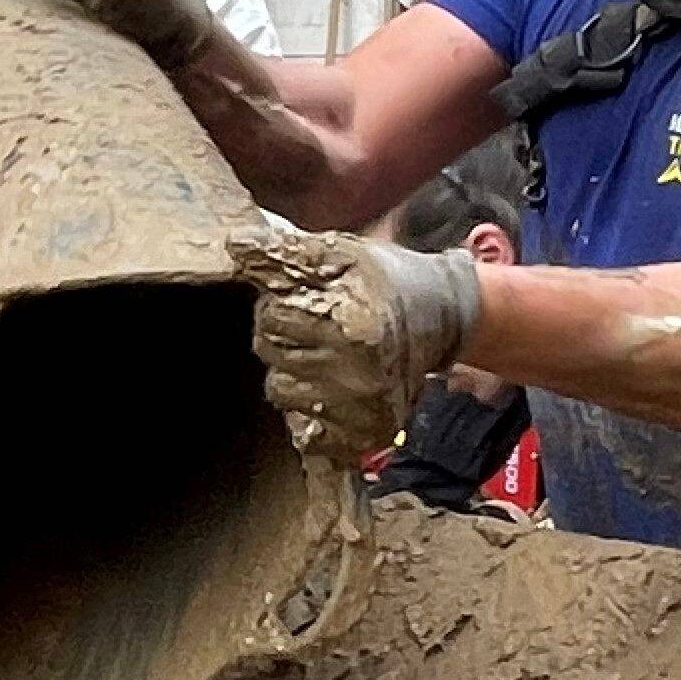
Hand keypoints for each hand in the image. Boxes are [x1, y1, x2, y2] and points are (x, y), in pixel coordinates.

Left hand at [230, 222, 484, 464]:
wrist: (444, 316)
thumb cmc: (388, 280)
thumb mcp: (343, 253)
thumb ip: (286, 252)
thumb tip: (236, 246)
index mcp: (349, 326)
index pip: (272, 320)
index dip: (279, 306)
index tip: (302, 302)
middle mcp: (354, 374)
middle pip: (271, 356)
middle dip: (283, 337)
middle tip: (313, 326)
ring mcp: (359, 409)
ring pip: (281, 393)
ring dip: (292, 372)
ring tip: (322, 355)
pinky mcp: (365, 434)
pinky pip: (307, 433)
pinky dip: (311, 412)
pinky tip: (330, 389)